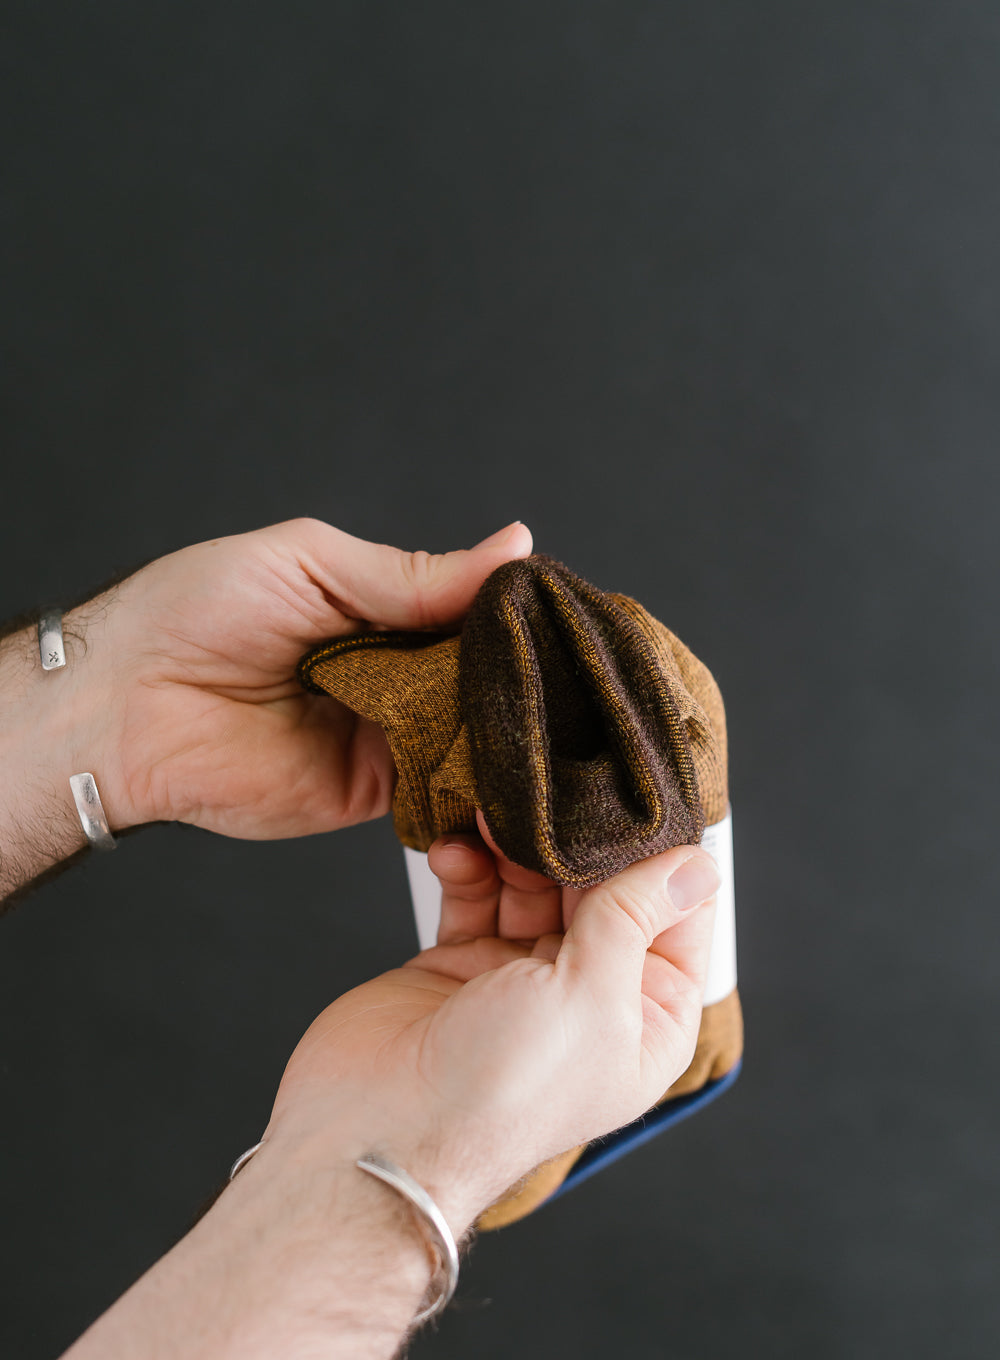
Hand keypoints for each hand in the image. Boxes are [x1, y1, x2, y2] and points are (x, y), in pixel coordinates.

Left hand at [79, 517, 531, 836]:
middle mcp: (394, 676)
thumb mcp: (312, 564)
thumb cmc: (194, 612)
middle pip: (484, 677)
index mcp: (382, 612)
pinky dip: (477, 778)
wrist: (124, 704)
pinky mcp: (375, 792)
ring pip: (475, 734)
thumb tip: (516, 548)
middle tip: (569, 667)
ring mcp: (388, 736)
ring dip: (507, 724)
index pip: (473, 613)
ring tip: (548, 709)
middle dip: (520, 672)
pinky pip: (443, 787)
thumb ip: (414, 574)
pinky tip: (506, 759)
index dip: (516, 613)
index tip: (565, 611)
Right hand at [264, 841, 721, 1231]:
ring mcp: (521, 981)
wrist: (379, 1132)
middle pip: (604, 894)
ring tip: (497, 814)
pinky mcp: (457, 966)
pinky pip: (475, 894)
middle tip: (557, 796)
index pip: (678, 922)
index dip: (664, 861)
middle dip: (580, 843)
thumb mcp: (592, 994)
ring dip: (518, 846)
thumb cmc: (499, 1091)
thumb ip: (635, 917)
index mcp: (645, 1021)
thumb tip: (696, 866)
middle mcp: (589, 1000)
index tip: (643, 798)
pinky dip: (468, 866)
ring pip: (535, 885)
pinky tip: (457, 849)